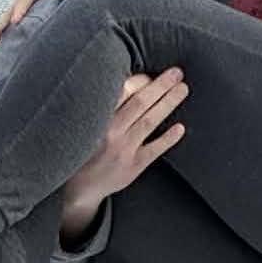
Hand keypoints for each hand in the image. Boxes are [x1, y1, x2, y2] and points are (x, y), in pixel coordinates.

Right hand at [0, 0, 67, 45]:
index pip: (24, 2)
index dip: (19, 11)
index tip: (15, 22)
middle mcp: (19, 0)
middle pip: (8, 14)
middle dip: (1, 25)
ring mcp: (17, 6)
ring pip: (6, 20)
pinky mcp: (18, 12)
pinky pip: (9, 23)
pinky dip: (3, 33)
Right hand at [60, 69, 187, 241]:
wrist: (79, 189)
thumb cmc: (82, 150)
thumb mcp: (83, 126)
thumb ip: (102, 108)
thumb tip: (125, 82)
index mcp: (96, 119)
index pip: (122, 92)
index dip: (140, 80)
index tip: (151, 73)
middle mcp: (110, 132)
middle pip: (140, 103)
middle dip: (160, 85)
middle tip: (177, 73)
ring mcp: (123, 150)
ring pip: (149, 121)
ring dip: (168, 103)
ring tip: (182, 89)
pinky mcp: (133, 166)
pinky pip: (154, 150)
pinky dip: (168, 138)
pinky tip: (180, 127)